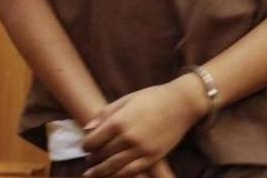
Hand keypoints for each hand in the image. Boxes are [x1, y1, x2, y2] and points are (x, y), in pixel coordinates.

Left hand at [81, 75, 207, 176]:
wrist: (181, 103)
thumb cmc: (152, 97)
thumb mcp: (126, 99)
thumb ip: (105, 114)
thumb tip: (87, 129)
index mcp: (118, 121)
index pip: (93, 141)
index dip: (86, 146)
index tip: (85, 147)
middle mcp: (127, 137)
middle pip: (102, 154)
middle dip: (92, 159)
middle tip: (89, 160)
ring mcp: (140, 149)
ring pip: (114, 167)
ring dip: (100, 171)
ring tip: (92, 174)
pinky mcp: (152, 158)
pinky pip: (131, 172)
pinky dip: (119, 176)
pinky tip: (112, 176)